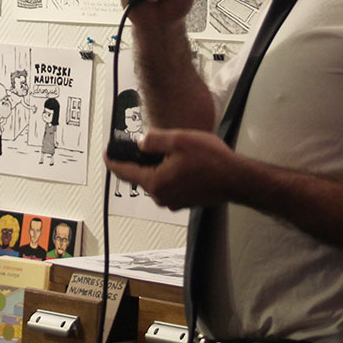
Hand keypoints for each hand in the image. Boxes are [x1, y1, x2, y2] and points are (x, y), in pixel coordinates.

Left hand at [105, 128, 241, 209]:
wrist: (236, 179)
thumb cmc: (210, 159)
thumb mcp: (179, 140)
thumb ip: (154, 140)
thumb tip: (141, 142)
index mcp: (155, 182)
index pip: (125, 172)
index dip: (113, 162)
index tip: (106, 154)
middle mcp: (161, 196)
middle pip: (142, 177)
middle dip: (141, 162)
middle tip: (146, 144)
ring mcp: (174, 202)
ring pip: (158, 181)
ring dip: (159, 168)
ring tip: (171, 151)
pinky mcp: (186, 202)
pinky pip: (170, 186)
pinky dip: (171, 174)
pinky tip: (184, 163)